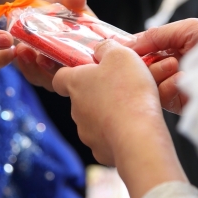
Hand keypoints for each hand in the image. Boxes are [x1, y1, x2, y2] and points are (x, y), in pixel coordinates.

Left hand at [16, 0, 88, 90]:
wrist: (37, 6)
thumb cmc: (57, 2)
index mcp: (89, 47)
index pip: (90, 62)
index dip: (83, 65)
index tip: (69, 58)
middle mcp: (75, 62)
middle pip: (70, 78)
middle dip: (55, 70)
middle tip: (42, 59)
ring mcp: (57, 69)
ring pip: (49, 80)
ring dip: (36, 69)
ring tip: (24, 51)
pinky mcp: (39, 71)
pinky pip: (34, 75)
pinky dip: (26, 66)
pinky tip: (19, 52)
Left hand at [53, 40, 161, 165]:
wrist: (137, 135)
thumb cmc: (128, 91)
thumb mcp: (120, 54)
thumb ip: (107, 47)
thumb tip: (100, 49)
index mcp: (76, 83)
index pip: (60, 78)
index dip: (71, 74)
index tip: (85, 72)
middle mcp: (76, 109)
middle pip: (81, 99)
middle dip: (97, 94)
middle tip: (120, 88)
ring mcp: (86, 132)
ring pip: (94, 120)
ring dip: (107, 114)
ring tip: (130, 109)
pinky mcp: (100, 150)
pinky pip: (106, 139)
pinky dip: (116, 134)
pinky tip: (132, 127)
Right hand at [128, 18, 197, 113]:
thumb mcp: (191, 28)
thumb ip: (158, 34)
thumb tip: (129, 43)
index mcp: (174, 46)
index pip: (144, 49)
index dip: (130, 49)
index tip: (116, 50)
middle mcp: (172, 67)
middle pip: (141, 68)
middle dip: (138, 63)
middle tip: (137, 61)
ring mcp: (176, 86)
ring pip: (148, 84)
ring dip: (154, 74)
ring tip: (172, 66)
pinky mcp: (182, 104)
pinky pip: (161, 97)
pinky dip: (165, 88)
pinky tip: (178, 80)